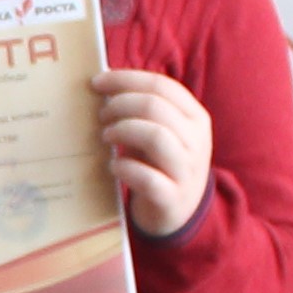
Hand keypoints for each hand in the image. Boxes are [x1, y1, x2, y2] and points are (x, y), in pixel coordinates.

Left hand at [94, 68, 213, 237]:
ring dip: (122, 131)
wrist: (178, 213)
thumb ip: (141, 109)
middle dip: (120, 105)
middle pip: (155, 106)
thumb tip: (100, 84)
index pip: (162, 85)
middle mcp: (197, 141)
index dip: (125, 80)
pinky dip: (124, 168)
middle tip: (101, 115)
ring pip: (156, 137)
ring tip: (106, 137)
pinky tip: (112, 166)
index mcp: (195, 117)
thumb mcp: (160, 130)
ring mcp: (187, 170)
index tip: (96, 83)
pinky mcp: (172, 198)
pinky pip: (148, 178)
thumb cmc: (159, 163)